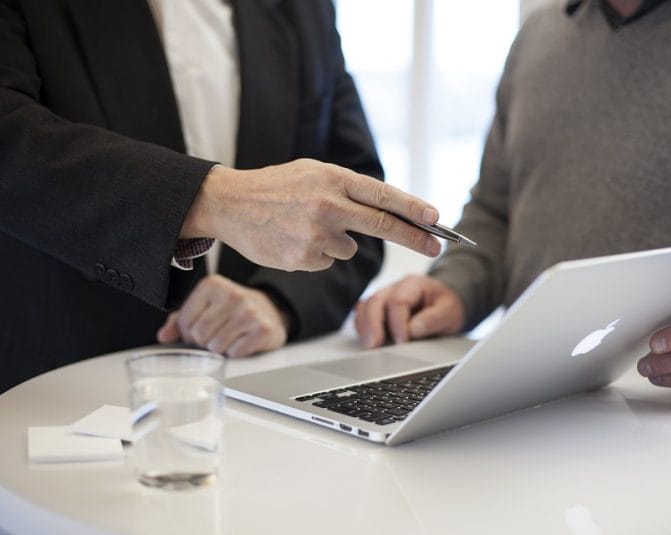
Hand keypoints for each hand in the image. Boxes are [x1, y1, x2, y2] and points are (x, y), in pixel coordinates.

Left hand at [157, 274, 287, 356]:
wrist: (270, 310)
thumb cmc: (231, 310)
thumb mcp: (205, 307)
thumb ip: (180, 319)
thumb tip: (164, 336)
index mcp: (212, 285)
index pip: (185, 321)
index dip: (188, 332)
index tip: (199, 329)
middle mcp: (232, 294)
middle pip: (200, 335)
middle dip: (204, 342)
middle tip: (215, 335)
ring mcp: (249, 312)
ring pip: (216, 346)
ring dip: (220, 349)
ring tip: (229, 337)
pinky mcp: (263, 329)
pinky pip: (235, 352)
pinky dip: (236, 352)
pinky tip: (242, 341)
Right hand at [182, 159, 441, 271]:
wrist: (229, 203)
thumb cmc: (276, 186)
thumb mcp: (313, 173)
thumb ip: (347, 189)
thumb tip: (386, 210)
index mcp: (332, 178)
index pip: (384, 196)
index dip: (414, 209)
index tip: (437, 219)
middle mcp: (328, 205)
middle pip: (383, 225)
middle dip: (415, 238)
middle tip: (437, 246)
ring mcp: (316, 234)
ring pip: (350, 248)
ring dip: (338, 241)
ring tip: (305, 226)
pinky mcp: (304, 258)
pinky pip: (327, 261)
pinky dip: (317, 254)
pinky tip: (294, 238)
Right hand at [354, 274, 464, 347]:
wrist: (445, 305)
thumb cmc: (446, 306)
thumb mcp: (450, 311)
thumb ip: (433, 319)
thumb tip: (413, 330)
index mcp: (413, 284)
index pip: (398, 301)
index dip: (397, 322)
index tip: (402, 341)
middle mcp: (394, 288)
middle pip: (375, 301)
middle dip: (373, 324)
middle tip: (374, 345)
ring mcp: (384, 298)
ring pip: (365, 307)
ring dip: (364, 327)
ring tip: (368, 346)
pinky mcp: (378, 310)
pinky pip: (363, 315)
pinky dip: (362, 328)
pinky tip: (367, 341)